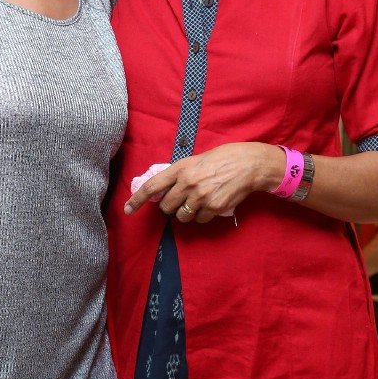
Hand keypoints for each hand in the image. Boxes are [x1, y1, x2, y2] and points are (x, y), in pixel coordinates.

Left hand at [124, 143, 284, 224]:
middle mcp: (188, 183)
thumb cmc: (224, 158)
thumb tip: (163, 190)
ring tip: (199, 202)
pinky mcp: (214, 208)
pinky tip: (211, 204)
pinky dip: (202, 216)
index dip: (137, 199)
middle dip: (171, 207)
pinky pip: (199, 220)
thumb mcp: (197, 160)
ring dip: (186, 214)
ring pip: (182, 217)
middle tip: (181, 201)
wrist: (249, 164)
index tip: (128, 209)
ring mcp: (201, 197)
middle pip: (166, 207)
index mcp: (181, 168)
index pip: (153, 186)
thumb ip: (180, 174)